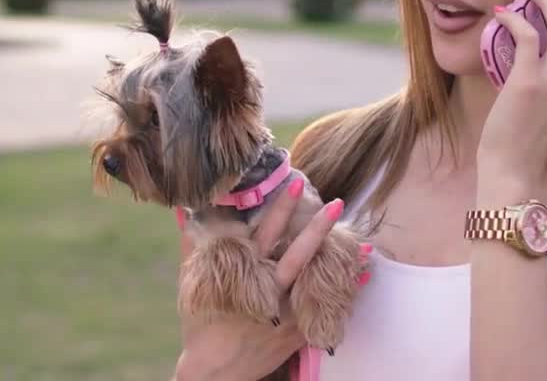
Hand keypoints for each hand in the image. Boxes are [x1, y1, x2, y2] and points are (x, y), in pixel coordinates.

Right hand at [172, 184, 357, 380]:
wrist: (215, 372)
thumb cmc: (201, 325)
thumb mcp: (191, 284)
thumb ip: (192, 247)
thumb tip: (183, 212)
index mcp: (244, 275)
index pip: (265, 234)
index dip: (281, 210)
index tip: (296, 185)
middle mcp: (267, 292)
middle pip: (296, 255)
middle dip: (316, 229)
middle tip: (335, 203)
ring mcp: (285, 314)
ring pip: (316, 283)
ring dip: (338, 264)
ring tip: (363, 245)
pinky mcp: (296, 333)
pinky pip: (323, 311)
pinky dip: (343, 296)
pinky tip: (363, 277)